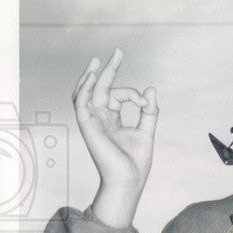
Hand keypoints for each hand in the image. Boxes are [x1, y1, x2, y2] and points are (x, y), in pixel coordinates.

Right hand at [73, 49, 157, 196]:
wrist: (129, 180)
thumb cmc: (136, 161)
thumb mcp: (146, 131)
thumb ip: (149, 111)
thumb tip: (150, 89)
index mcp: (112, 120)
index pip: (118, 96)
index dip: (133, 94)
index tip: (145, 101)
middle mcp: (99, 118)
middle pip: (100, 88)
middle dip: (109, 70)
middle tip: (118, 51)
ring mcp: (92, 122)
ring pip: (86, 92)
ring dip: (92, 76)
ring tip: (100, 60)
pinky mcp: (88, 126)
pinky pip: (82, 103)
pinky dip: (86, 88)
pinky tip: (93, 76)